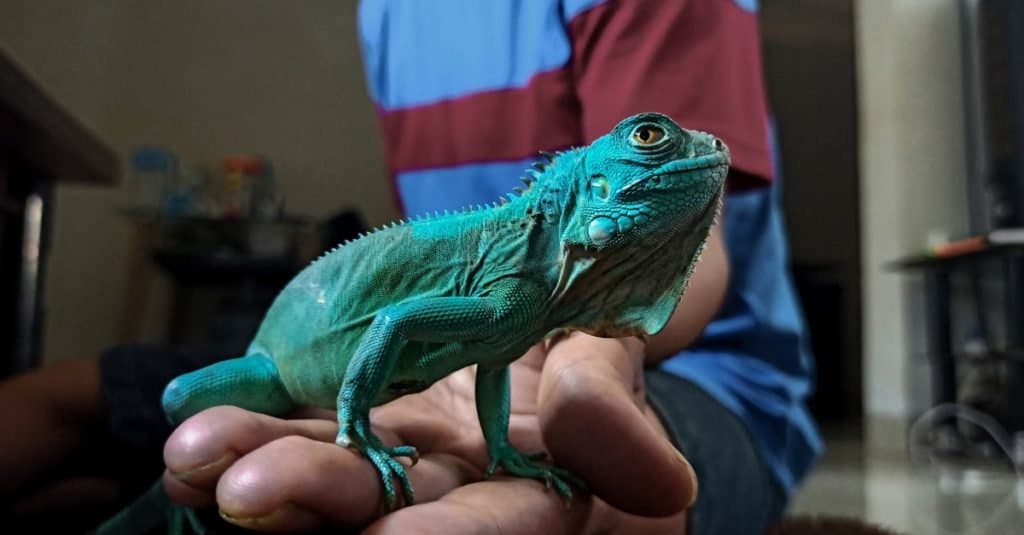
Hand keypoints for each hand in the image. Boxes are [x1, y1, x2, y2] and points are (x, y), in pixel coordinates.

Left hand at [163, 333, 696, 532]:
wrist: (549, 297)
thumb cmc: (592, 330)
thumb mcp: (614, 362)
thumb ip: (615, 414)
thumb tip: (662, 483)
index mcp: (532, 493)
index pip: (491, 526)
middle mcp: (453, 488)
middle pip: (385, 506)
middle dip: (318, 500)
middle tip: (246, 493)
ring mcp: (397, 451)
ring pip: (328, 467)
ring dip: (260, 463)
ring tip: (191, 458)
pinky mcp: (358, 411)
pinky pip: (302, 421)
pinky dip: (253, 423)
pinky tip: (197, 421)